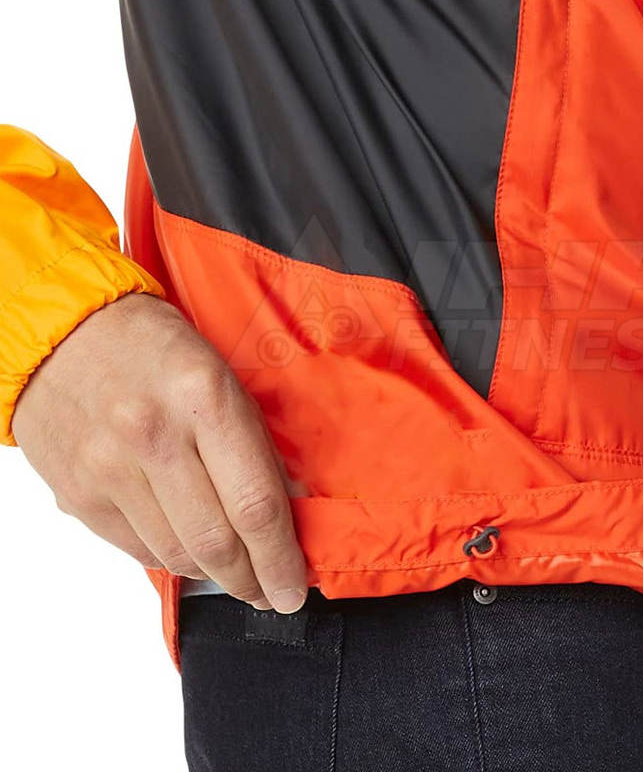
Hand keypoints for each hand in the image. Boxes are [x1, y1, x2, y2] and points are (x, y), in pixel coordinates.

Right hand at [12, 292, 308, 612]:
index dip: (281, 558)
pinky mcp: (78, 494)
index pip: (255, 503)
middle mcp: (154, 436)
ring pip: (177, 554)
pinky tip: (190, 548)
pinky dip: (172, 558)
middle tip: (271, 592)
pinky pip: (138, 550)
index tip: (294, 588)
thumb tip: (293, 509)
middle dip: (252, 580)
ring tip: (237, 572)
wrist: (65, 332)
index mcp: (205, 398)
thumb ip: (258, 445)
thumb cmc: (157, 348)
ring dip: (214, 574)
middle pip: (216, 541)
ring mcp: (109, 469)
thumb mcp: (225, 377)